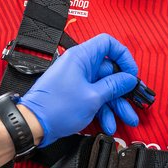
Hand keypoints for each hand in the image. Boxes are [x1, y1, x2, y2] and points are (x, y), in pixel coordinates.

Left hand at [18, 33, 138, 145]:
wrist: (34, 124)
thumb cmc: (55, 107)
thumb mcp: (93, 97)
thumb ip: (113, 86)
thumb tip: (128, 79)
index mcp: (81, 57)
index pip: (108, 44)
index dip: (123, 56)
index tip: (131, 73)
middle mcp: (79, 65)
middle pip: (108, 70)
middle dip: (122, 89)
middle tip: (133, 101)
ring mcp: (77, 80)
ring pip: (103, 87)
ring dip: (115, 104)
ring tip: (126, 118)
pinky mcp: (74, 94)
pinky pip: (94, 97)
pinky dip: (102, 110)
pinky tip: (108, 123)